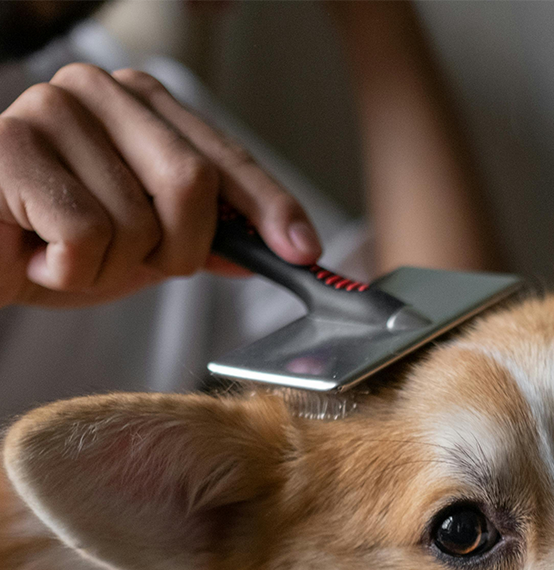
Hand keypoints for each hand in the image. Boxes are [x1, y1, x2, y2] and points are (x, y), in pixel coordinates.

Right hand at [0, 63, 322, 307]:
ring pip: (136, 224)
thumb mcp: (145, 247)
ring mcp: (51, 111)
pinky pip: (85, 237)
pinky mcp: (11, 149)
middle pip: (190, 184)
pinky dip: (68, 272)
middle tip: (138, 264)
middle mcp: (98, 92)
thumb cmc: (51, 245)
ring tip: (66, 255)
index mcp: (139, 103)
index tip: (304, 250)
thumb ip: (205, 238)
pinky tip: (37, 256)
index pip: (223, 155)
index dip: (269, 206)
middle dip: (177, 251)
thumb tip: (277, 246)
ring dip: (108, 269)